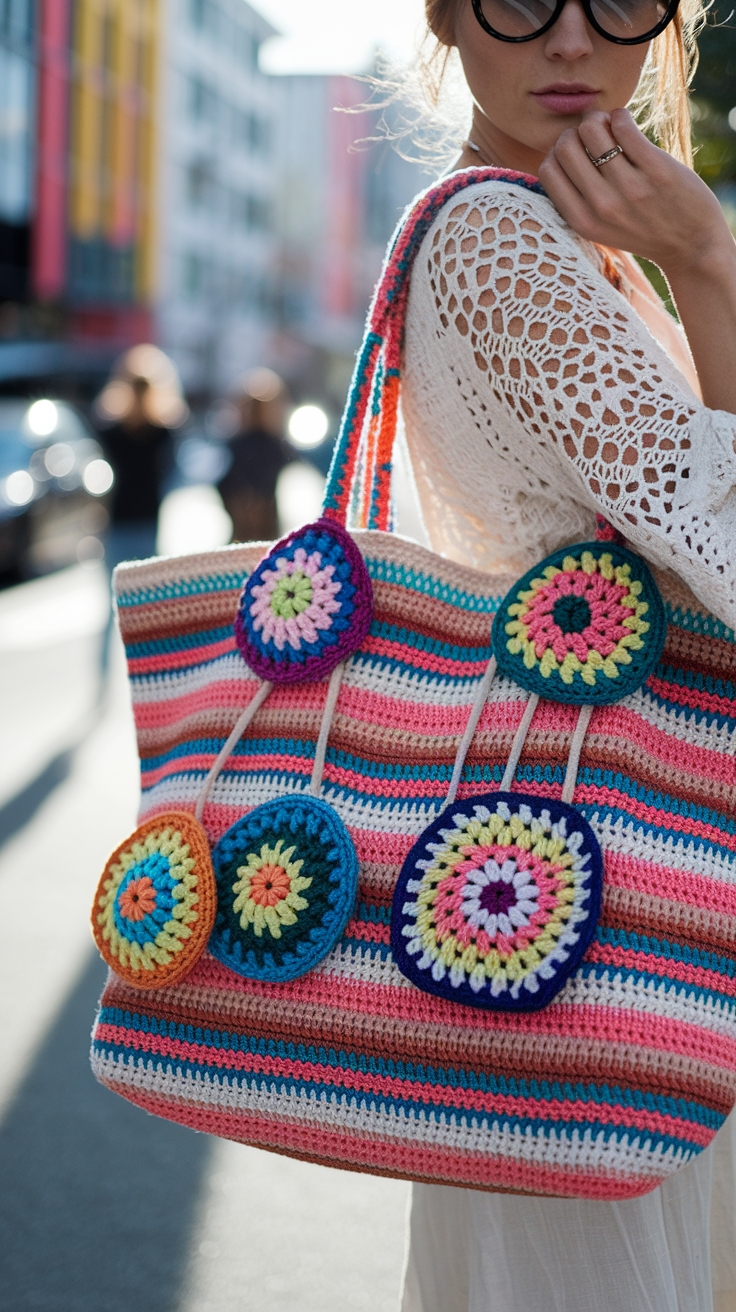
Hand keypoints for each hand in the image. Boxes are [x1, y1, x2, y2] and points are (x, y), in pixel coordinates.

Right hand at [538, 108, 731, 277]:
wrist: (691, 246)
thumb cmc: (642, 230)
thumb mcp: (600, 228)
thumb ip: (577, 199)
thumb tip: (557, 149)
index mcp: (583, 222)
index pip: (547, 169)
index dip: (558, 152)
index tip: (577, 152)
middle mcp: (602, 206)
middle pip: (564, 145)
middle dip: (576, 132)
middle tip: (595, 137)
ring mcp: (629, 188)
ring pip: (592, 129)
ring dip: (600, 119)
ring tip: (612, 128)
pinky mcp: (657, 170)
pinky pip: (623, 125)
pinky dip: (621, 116)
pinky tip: (627, 125)